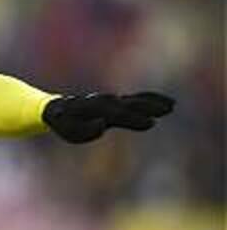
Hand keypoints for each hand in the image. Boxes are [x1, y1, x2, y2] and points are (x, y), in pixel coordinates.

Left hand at [43, 92, 174, 143]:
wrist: (57, 109)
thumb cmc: (63, 122)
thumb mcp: (68, 130)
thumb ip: (84, 129)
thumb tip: (102, 124)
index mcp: (94, 108)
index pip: (116, 114)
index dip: (133, 119)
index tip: (151, 124)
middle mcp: (104, 101)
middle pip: (128, 104)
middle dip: (147, 107)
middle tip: (167, 110)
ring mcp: (111, 101)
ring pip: (134, 100)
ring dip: (152, 102)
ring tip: (172, 106)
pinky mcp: (116, 103)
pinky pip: (135, 99)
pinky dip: (150, 99)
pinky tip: (168, 103)